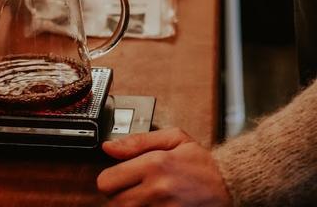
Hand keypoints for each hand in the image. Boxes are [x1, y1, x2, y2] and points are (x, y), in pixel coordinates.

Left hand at [97, 128, 232, 206]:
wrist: (229, 185)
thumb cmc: (201, 162)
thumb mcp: (173, 138)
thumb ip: (138, 141)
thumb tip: (109, 147)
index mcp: (154, 164)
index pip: (107, 181)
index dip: (109, 180)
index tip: (117, 177)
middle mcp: (157, 190)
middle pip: (114, 203)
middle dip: (118, 196)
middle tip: (130, 189)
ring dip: (130, 206)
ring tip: (142, 198)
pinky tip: (152, 205)